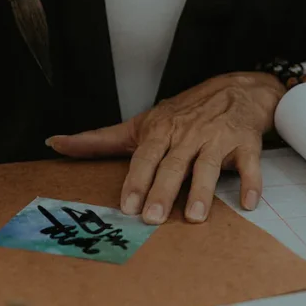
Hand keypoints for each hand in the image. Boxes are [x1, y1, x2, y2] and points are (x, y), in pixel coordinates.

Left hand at [47, 73, 284, 223]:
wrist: (238, 88)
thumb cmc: (185, 113)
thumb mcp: (141, 123)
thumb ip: (99, 140)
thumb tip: (54, 143)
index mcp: (161, 130)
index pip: (145, 156)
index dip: (135, 181)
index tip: (126, 205)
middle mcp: (188, 134)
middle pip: (173, 164)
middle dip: (163, 190)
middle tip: (152, 217)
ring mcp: (218, 138)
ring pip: (208, 166)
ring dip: (203, 191)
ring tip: (195, 216)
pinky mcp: (246, 143)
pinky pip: (250, 165)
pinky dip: (252, 184)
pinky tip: (248, 203)